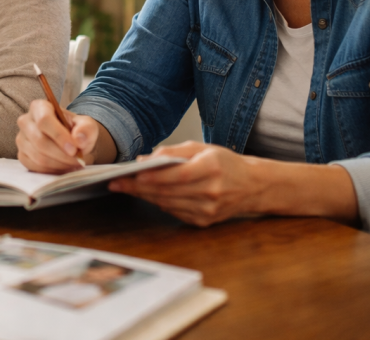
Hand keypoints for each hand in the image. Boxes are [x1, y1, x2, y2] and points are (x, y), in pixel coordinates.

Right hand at [16, 99, 114, 172]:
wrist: (71, 141)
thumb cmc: (76, 129)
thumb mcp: (86, 125)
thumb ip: (86, 128)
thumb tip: (78, 139)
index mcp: (39, 107)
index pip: (44, 120)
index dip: (59, 135)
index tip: (74, 148)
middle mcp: (26, 121)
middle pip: (40, 141)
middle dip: (62, 154)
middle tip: (78, 160)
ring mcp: (21, 139)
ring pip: (38, 157)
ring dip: (59, 164)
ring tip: (74, 164)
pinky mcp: (22, 155)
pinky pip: (35, 167)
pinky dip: (52, 170)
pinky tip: (64, 167)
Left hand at [107, 141, 263, 226]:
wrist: (253, 186)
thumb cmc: (225, 163)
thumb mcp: (202, 148)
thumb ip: (173, 153)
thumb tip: (144, 159)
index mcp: (212, 168)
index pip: (178, 175)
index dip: (153, 176)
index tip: (131, 174)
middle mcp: (211, 191)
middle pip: (168, 191)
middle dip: (139, 187)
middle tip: (116, 183)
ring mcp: (208, 210)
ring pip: (168, 203)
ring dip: (145, 196)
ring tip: (125, 188)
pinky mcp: (204, 221)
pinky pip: (174, 211)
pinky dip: (159, 202)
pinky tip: (148, 195)